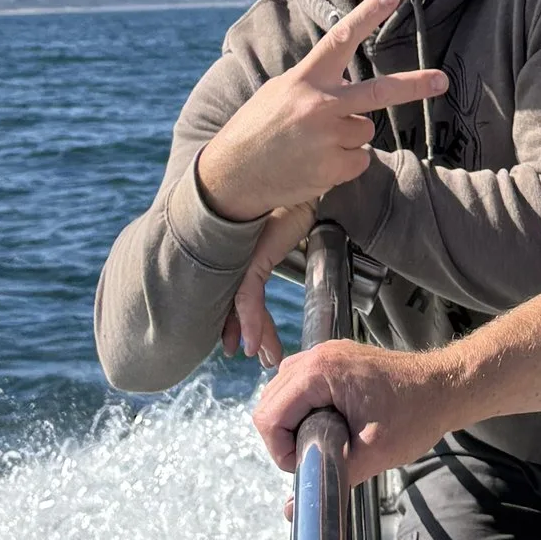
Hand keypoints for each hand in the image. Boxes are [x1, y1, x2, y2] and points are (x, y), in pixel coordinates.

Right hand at [193, 0, 447, 224]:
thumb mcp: (280, 92)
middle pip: (379, 93)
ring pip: (365, 132)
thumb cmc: (257, 129)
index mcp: (305, 80)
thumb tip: (352, 85)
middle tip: (442, 80)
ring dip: (348, 138)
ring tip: (313, 144)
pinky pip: (360, 160)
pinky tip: (315, 164)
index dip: (367, 16)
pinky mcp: (333, 169)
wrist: (232, 178)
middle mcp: (319, 106)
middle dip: (415, 85)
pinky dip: (344, 163)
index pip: (340, 40)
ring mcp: (328, 140)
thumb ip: (316, 83)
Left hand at [225, 210, 313, 368]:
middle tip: (250, 353)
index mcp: (248, 252)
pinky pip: (248, 299)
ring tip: (262, 356)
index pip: (242, 291)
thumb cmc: (298, 199)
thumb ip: (286, 242)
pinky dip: (251, 323)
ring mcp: (244, 259)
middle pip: (237, 301)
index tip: (246, 341)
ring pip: (241, 307)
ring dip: (253, 334)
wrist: (302, 183)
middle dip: (242, 330)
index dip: (242, 318)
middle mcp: (240, 257)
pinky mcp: (253, 259)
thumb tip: (298, 249)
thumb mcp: (291, 228)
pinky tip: (252, 343)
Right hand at [252, 336, 463, 480]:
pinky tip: (325, 424)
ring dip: (290, 421)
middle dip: (282, 437)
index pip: (269, 415)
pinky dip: (302, 406)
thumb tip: (291, 510)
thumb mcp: (372, 455)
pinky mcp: (335, 359)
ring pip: (281, 390)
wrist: (446, 387)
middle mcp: (317, 355)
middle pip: (269, 401)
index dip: (279, 450)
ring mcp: (326, 353)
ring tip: (319, 442)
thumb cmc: (415, 416)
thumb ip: (328, 478)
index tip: (305, 465)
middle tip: (312, 457)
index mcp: (321, 372)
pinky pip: (299, 382)